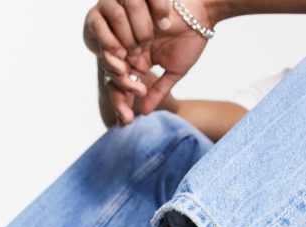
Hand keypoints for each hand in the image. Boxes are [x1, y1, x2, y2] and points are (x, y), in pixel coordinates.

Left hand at [86, 0, 213, 114]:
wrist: (203, 12)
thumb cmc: (192, 39)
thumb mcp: (175, 71)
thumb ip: (158, 90)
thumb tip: (144, 113)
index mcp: (139, 62)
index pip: (126, 85)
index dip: (124, 103)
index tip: (126, 122)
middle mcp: (131, 49)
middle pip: (116, 77)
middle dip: (119, 98)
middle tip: (124, 116)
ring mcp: (129, 35)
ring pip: (114, 61)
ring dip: (119, 79)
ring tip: (126, 93)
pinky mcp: (130, 21)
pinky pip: (117, 41)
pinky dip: (119, 57)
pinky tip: (125, 70)